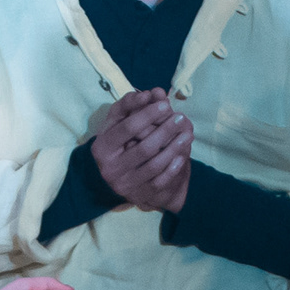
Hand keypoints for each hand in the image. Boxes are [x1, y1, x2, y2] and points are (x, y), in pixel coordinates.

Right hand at [92, 87, 195, 214]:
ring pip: (154, 165)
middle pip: (143, 148)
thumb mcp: (119, 121)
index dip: (147, 115)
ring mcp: (125, 184)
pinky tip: (183, 155)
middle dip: (165, 131)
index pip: (126, 129)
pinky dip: (173, 168)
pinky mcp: (139, 195)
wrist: (122, 175)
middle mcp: (110, 169)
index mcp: (101, 148)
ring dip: (174, 148)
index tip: (165, 104)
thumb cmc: (121, 141)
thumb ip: (130, 105)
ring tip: (187, 134)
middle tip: (181, 117)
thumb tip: (150, 94)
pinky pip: (160, 181)